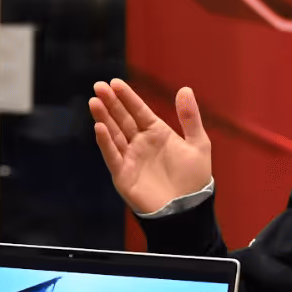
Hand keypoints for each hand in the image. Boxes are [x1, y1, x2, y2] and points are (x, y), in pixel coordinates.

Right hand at [89, 79, 213, 215]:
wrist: (188, 209)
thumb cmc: (194, 179)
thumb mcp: (198, 144)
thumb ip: (190, 118)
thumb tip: (185, 88)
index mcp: (156, 133)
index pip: (138, 110)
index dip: (126, 97)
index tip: (115, 82)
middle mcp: (140, 143)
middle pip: (122, 119)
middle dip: (110, 103)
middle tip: (98, 86)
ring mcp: (130, 158)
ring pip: (113, 134)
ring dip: (103, 118)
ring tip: (94, 102)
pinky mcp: (123, 174)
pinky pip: (112, 156)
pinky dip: (105, 142)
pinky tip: (99, 127)